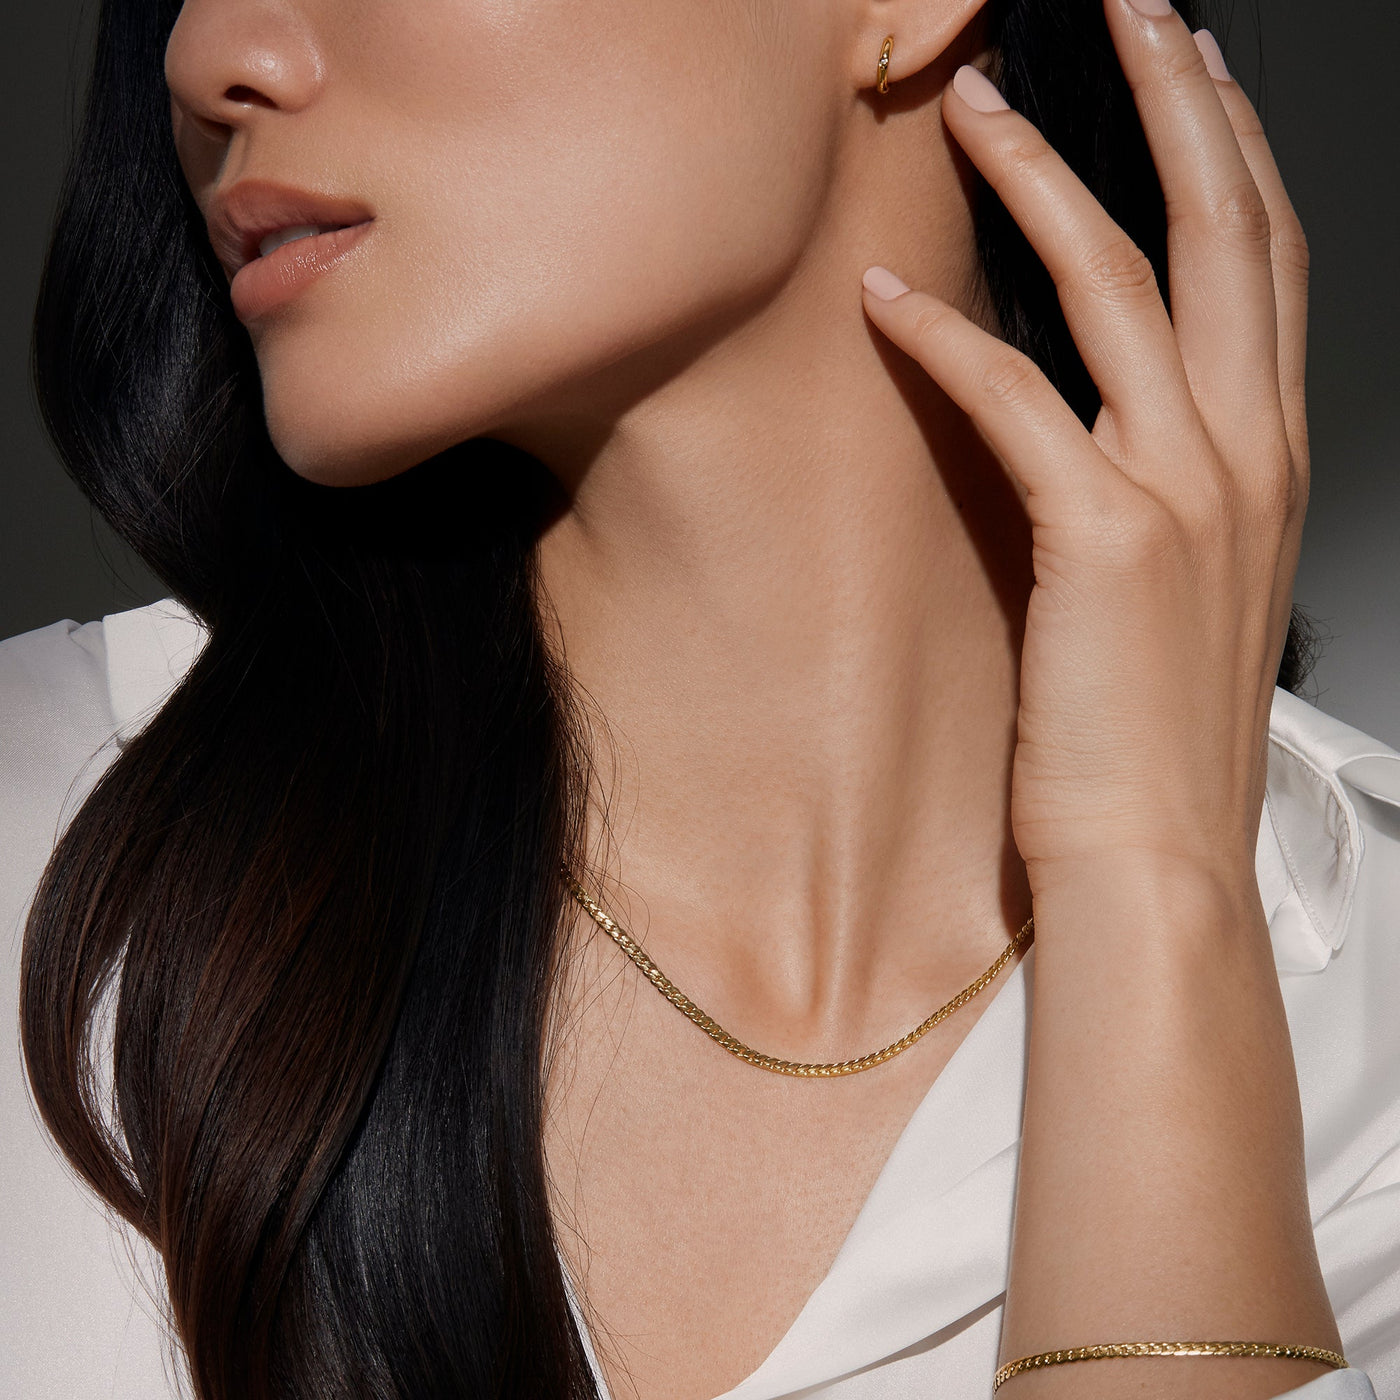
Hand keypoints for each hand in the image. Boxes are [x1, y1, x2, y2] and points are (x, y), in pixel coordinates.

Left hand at [860, 0, 1308, 892]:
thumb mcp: (1183, 589)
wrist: (1159, 855)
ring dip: (1043, 176)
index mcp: (1272, 460)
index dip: (1230, 151)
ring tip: (977, 106)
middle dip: (1172, 101)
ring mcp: (1186, 489)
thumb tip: (1102, 429)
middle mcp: (1249, 453)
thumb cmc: (1155, 735)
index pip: (1265, 265)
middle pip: (1222, 229)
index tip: (1187, 72)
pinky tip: (880, 298)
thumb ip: (1164, 492)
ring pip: (1119, 282)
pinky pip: (1015, 401)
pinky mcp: (1103, 538)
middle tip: (1125, 12)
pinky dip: (943, 340)